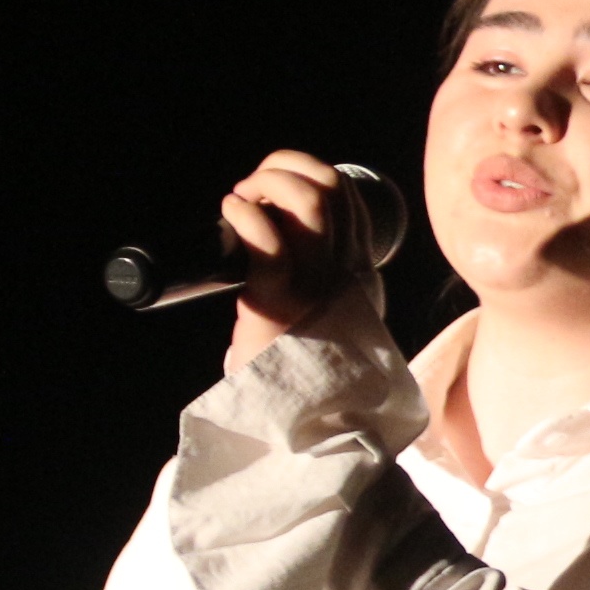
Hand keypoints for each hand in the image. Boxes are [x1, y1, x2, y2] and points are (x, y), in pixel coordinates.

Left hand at [216, 150, 370, 371]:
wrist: (307, 420)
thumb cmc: (303, 365)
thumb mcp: (330, 312)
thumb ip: (320, 279)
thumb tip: (275, 236)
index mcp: (358, 269)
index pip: (349, 195)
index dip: (310, 172)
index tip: (276, 188)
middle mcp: (345, 270)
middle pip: (331, 187)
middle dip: (285, 168)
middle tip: (253, 191)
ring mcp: (316, 284)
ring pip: (308, 202)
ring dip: (266, 184)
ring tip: (243, 201)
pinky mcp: (279, 302)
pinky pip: (269, 241)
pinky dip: (245, 214)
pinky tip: (232, 214)